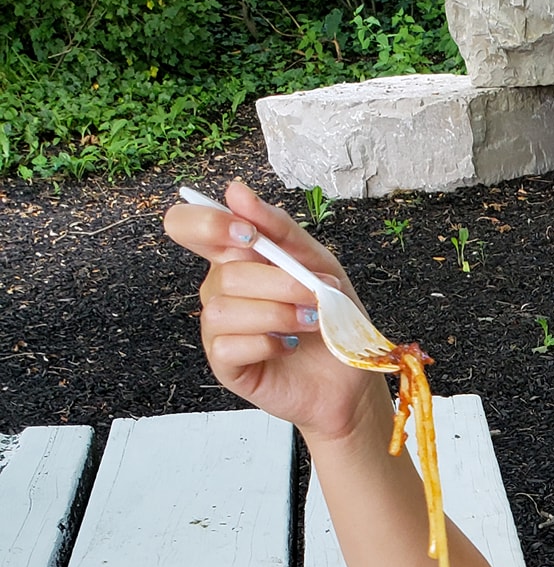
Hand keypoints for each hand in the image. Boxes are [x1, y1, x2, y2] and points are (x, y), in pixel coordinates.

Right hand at [162, 179, 381, 443]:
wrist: (350, 376)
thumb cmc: (332, 317)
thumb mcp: (317, 263)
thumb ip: (279, 228)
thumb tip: (235, 191)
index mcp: (235, 259)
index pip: (188, 226)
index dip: (207, 223)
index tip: (248, 234)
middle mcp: (220, 291)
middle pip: (224, 272)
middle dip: (277, 281)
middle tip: (315, 293)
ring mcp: (219, 330)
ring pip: (223, 309)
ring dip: (276, 313)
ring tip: (311, 321)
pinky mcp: (227, 365)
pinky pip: (228, 345)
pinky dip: (266, 342)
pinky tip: (289, 345)